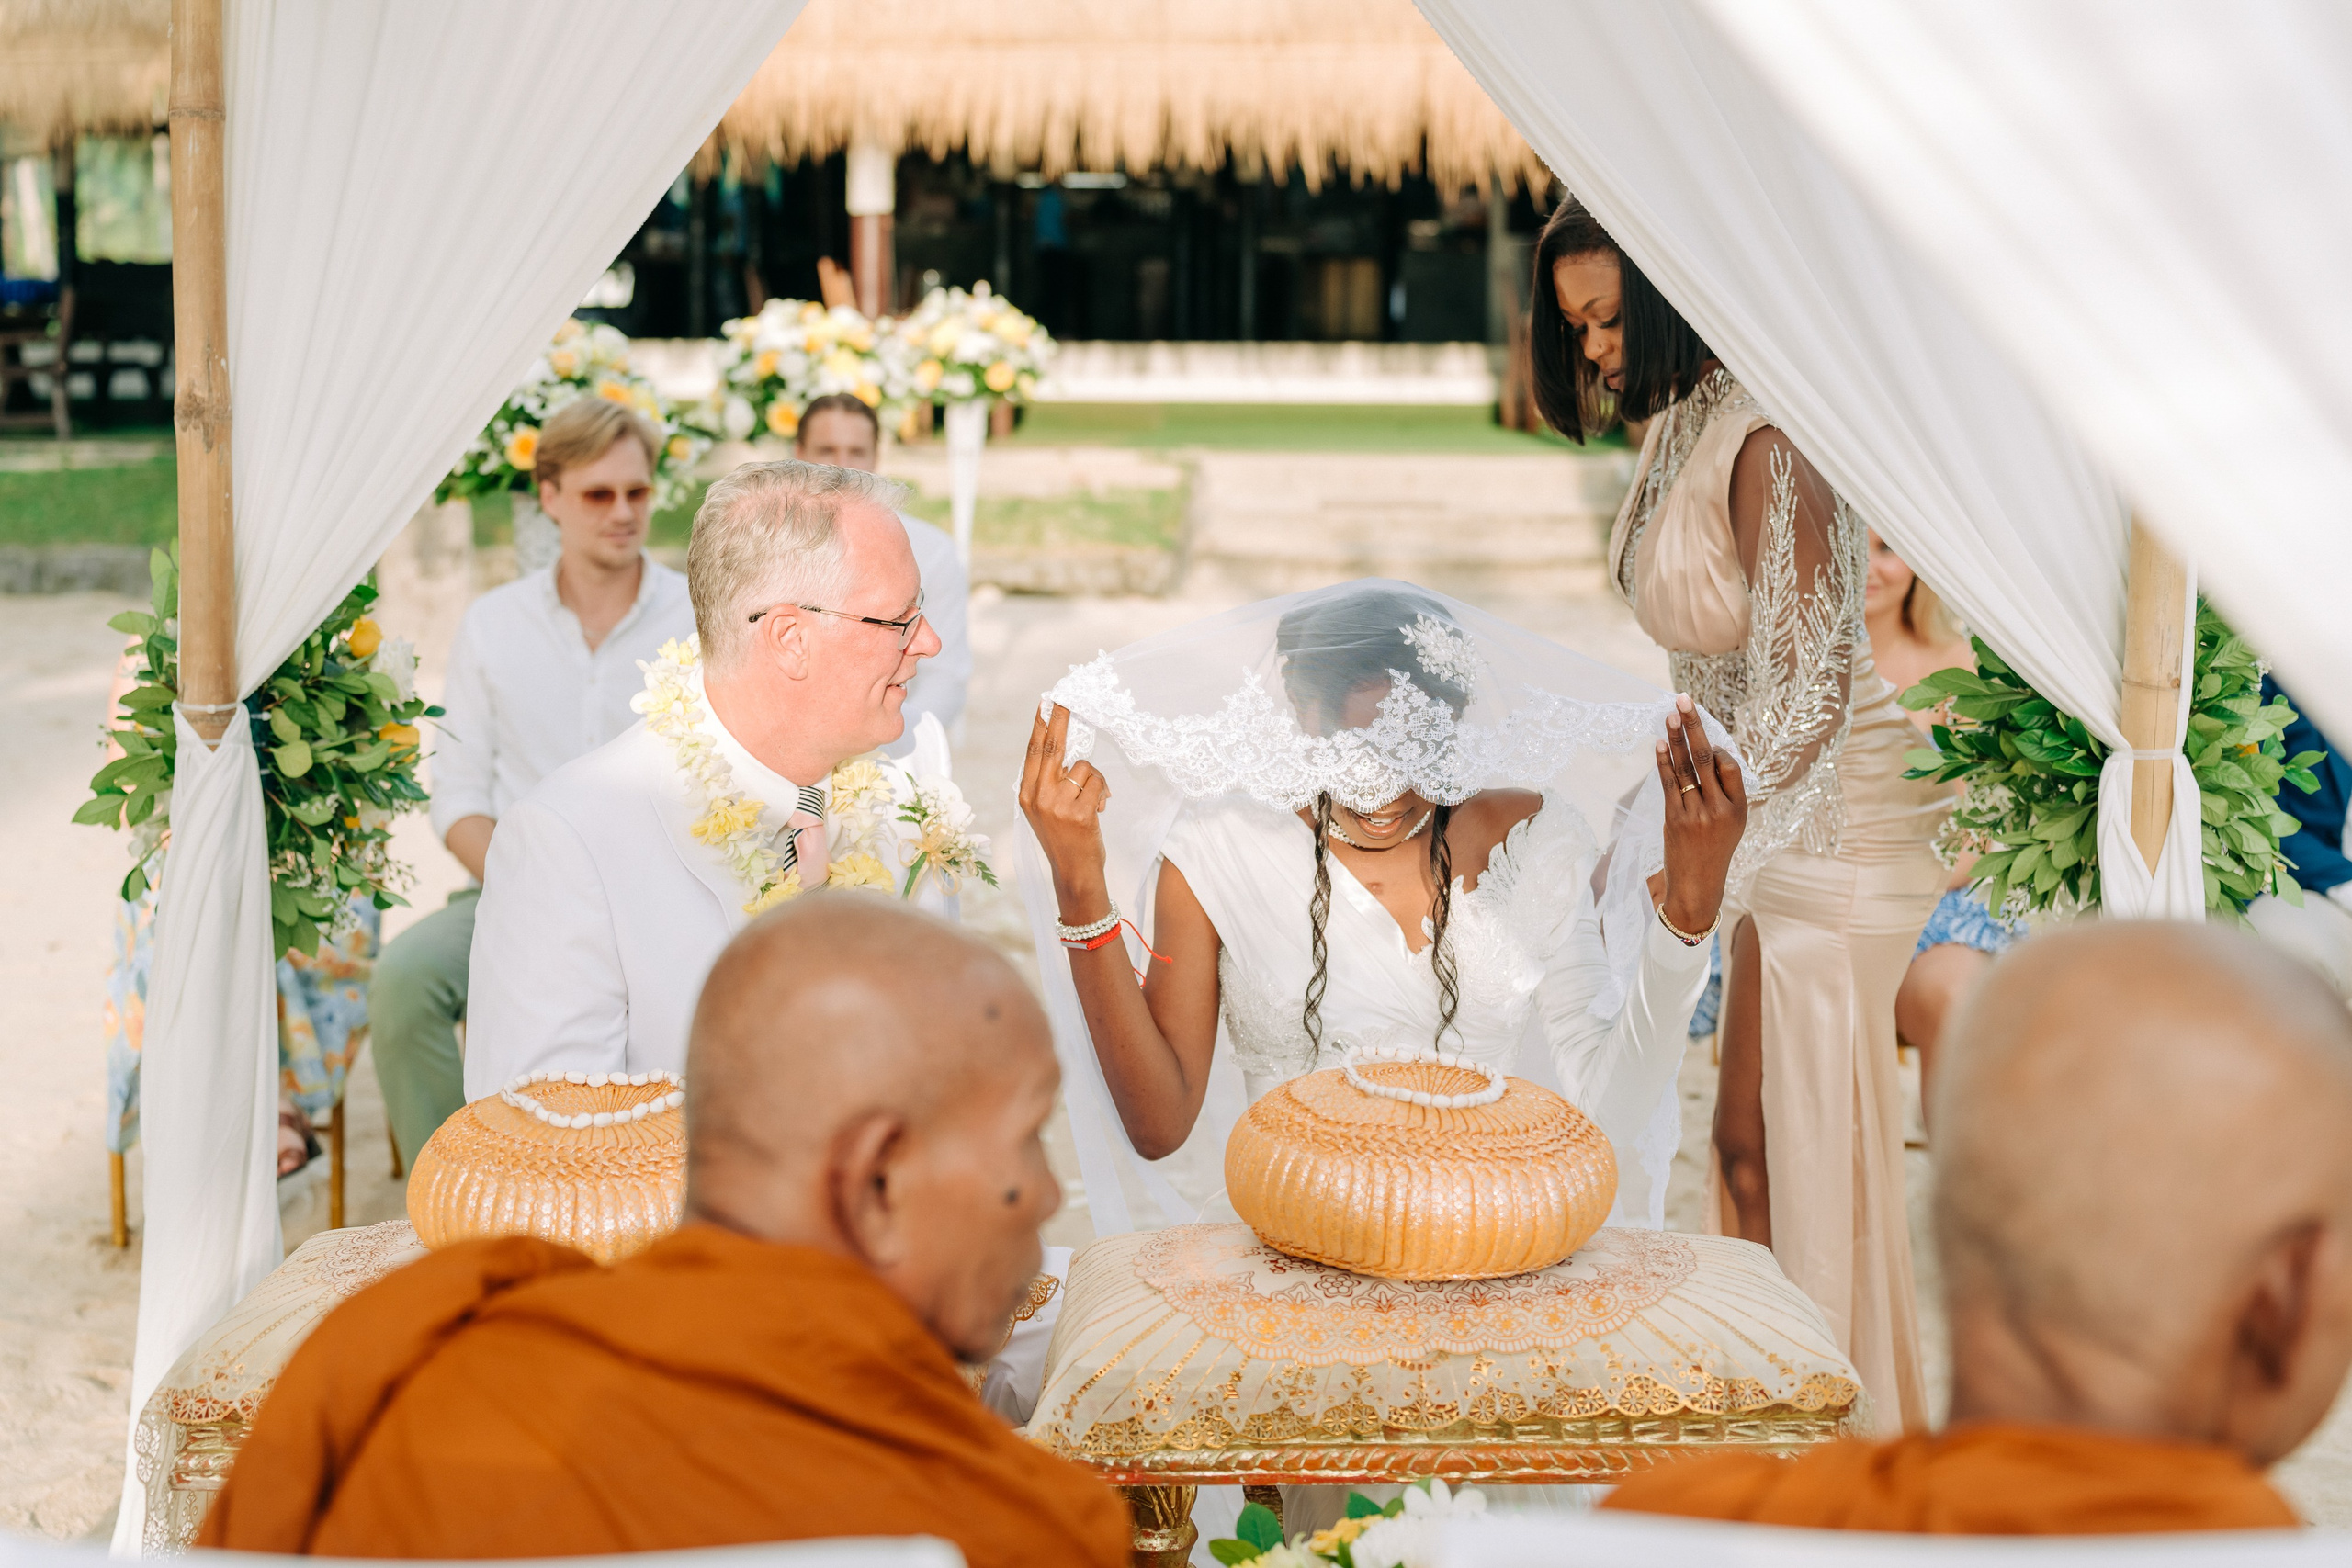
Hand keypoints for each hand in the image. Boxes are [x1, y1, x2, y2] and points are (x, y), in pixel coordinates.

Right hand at [1018, 703, 1112, 920]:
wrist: (1074, 874)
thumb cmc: (1064, 839)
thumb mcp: (1045, 810)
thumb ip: (1049, 783)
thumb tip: (1066, 753)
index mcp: (1026, 793)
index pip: (1034, 751)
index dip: (1041, 724)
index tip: (1046, 701)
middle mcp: (1037, 796)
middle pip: (1052, 746)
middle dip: (1060, 719)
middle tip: (1064, 697)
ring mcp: (1057, 804)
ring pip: (1084, 767)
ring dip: (1095, 780)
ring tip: (1093, 801)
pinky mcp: (1079, 812)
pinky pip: (1097, 782)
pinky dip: (1102, 792)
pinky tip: (1099, 810)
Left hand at [1654, 695, 1746, 935]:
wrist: (1697, 884)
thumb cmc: (1715, 849)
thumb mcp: (1733, 823)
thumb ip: (1725, 791)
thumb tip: (1711, 752)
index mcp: (1739, 808)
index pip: (1729, 766)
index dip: (1718, 747)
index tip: (1706, 735)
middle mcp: (1719, 809)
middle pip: (1706, 758)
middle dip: (1693, 726)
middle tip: (1683, 700)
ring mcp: (1695, 814)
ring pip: (1685, 767)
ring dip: (1675, 738)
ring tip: (1670, 714)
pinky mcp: (1674, 819)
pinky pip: (1668, 783)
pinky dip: (1663, 761)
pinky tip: (1659, 743)